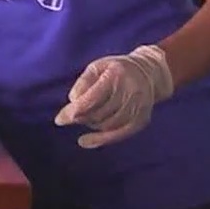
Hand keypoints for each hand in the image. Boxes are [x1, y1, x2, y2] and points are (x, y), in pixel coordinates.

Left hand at [53, 44, 173, 148]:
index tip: (60, 120)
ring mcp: (138, 108)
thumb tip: (72, 101)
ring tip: (83, 118)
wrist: (149, 73)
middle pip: (99, 113)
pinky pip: (118, 135)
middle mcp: (130, 92)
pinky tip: (84, 141)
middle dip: (81, 117)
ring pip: (107, 125)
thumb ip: (83, 82)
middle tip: (71, 115)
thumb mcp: (97, 66)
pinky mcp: (141, 120)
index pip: (93, 98)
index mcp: (117, 75)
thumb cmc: (117, 69)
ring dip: (90, 125)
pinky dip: (100, 140)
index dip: (75, 110)